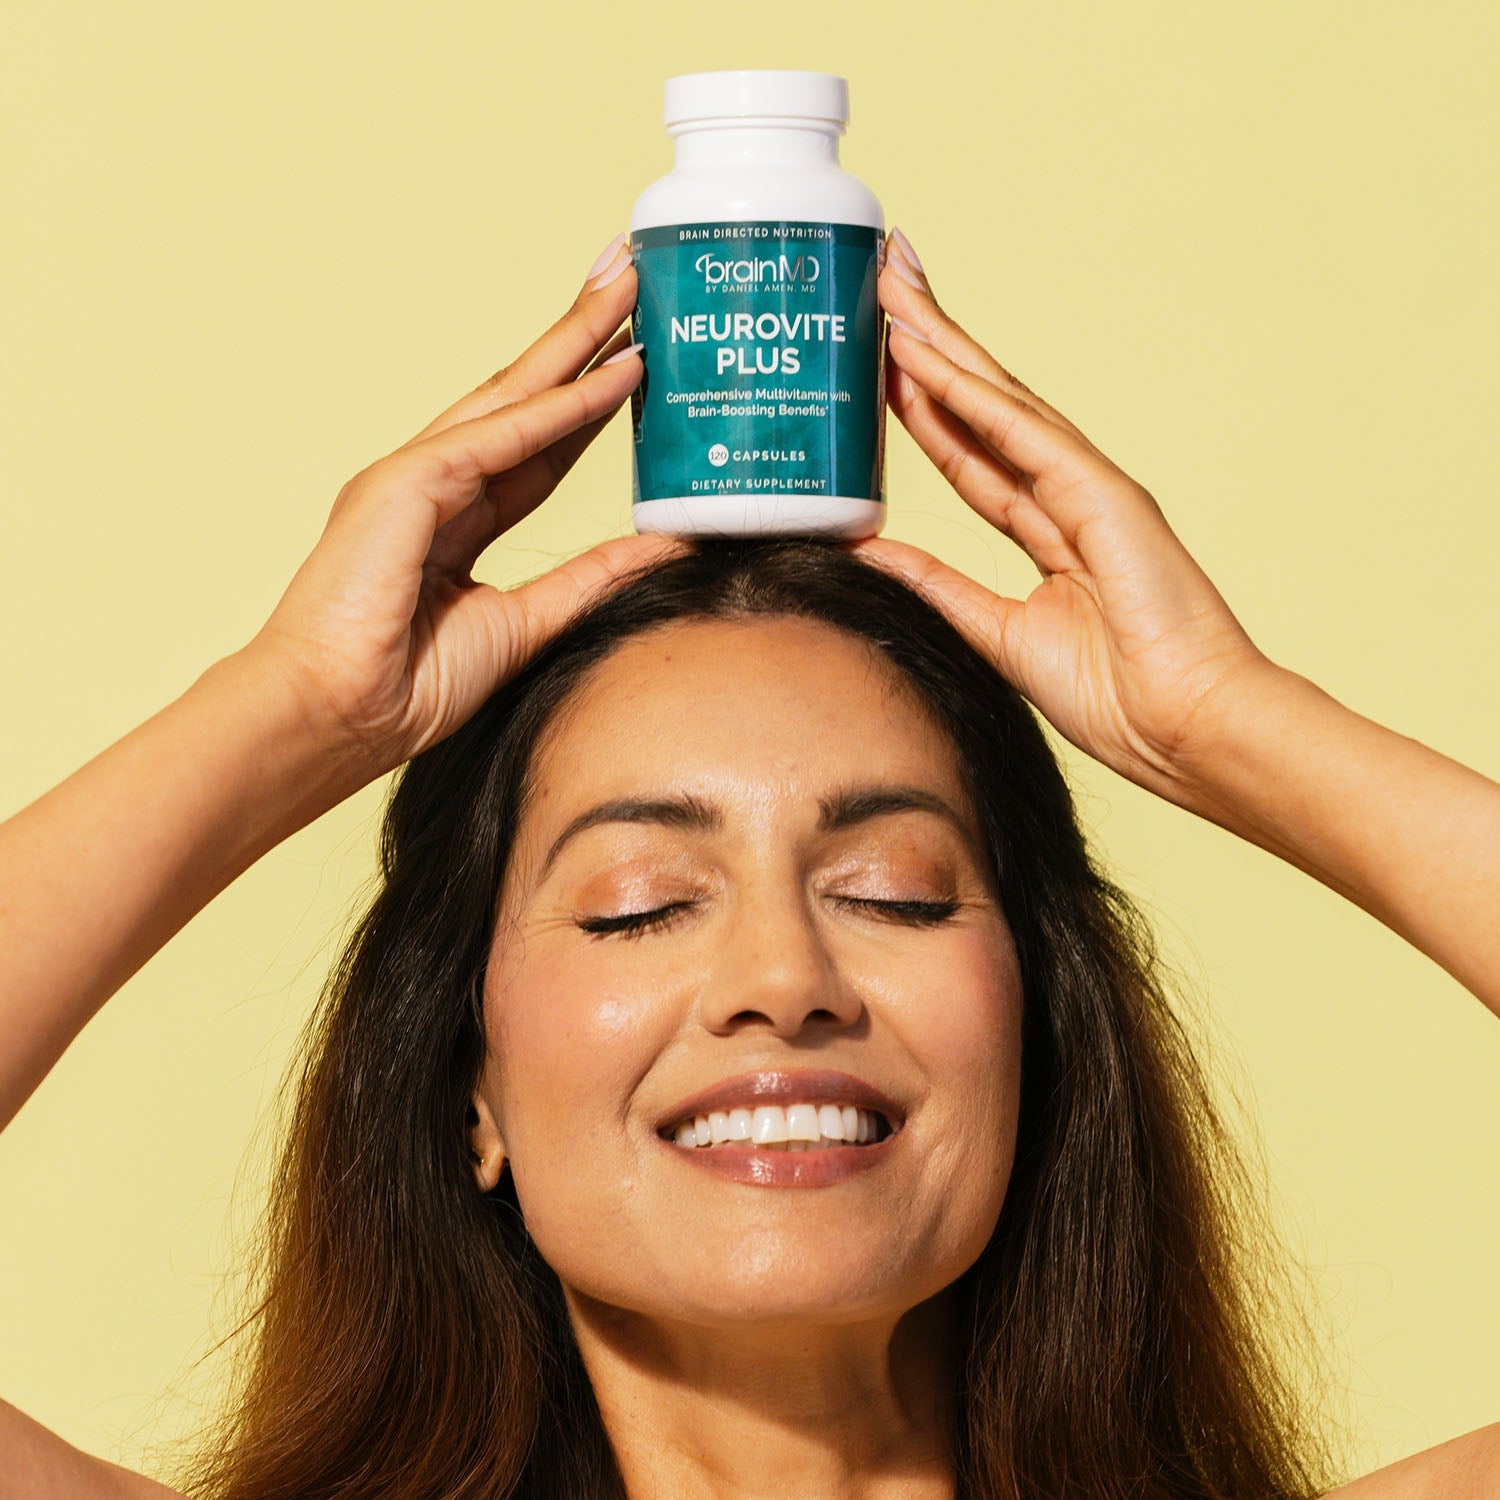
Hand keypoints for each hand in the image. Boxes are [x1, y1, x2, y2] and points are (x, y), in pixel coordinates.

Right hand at [244, 233, 682, 776]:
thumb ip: (592, 578)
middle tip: (636, 276)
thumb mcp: (528, 622)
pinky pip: (500, 437)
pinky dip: (561, 406)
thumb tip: (666, 548)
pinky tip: (613, 373)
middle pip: (528, 397)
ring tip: (631, 287)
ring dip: (577, 339)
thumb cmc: (408, 686)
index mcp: (455, 516)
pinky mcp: (403, 483)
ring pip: (514, 393)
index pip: (539, 443)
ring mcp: (414, 475)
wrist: (336, 719)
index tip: (640, 358)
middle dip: (582, 338)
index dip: (590, 400)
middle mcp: (434, 481)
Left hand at [857, 228, 1275, 806]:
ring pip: (998, 400)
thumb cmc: (1115, 696)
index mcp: (1047, 526)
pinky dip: (972, 395)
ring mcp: (1088, 486)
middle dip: (929, 343)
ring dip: (942, 344)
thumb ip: (937, 587)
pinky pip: (1023, 436)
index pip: (969, 449)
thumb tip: (868, 554)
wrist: (1183, 730)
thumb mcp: (998, 633)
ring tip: (891, 291)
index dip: (921, 402)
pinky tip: (926, 356)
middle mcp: (1066, 492)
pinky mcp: (1105, 495)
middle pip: (981, 404)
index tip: (875, 359)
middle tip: (881, 280)